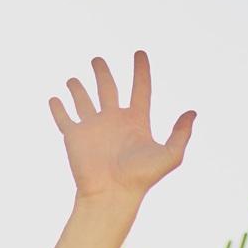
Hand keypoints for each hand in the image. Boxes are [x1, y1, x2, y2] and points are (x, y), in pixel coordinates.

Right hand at [49, 51, 193, 200]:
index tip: (140, 53)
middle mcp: (113, 120)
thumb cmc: (141, 178)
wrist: (112, 194)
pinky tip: (54, 98)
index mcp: (136, 121)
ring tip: (73, 80)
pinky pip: (64, 118)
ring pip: (83, 100)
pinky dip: (58, 108)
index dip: (141, 70)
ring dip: (77, 89)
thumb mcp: (169, 155)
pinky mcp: (74, 136)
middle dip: (102, 73)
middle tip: (97, 60)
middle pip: (108, 89)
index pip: (140, 89)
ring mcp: (93, 127)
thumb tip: (192, 112)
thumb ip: (181, 134)